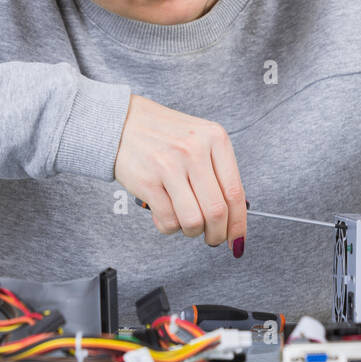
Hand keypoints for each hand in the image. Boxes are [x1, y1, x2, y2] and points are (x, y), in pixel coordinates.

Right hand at [113, 94, 247, 255]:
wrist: (122, 122)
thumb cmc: (164, 135)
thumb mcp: (199, 140)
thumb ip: (217, 172)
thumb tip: (233, 217)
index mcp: (215, 138)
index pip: (235, 192)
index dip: (238, 223)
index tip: (237, 239)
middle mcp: (195, 150)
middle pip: (217, 211)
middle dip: (217, 234)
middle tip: (212, 238)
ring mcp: (170, 165)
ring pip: (194, 221)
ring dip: (192, 232)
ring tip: (187, 224)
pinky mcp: (147, 182)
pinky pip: (168, 221)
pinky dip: (170, 227)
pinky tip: (165, 213)